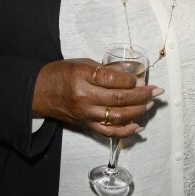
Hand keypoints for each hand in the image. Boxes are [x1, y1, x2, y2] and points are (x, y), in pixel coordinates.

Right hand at [32, 59, 163, 138]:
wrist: (38, 92)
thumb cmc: (59, 74)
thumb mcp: (82, 63)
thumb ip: (107, 69)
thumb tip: (132, 72)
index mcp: (81, 77)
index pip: (112, 80)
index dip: (131, 81)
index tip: (142, 79)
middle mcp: (84, 98)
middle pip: (119, 99)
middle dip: (142, 96)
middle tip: (156, 91)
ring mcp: (85, 114)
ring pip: (117, 116)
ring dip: (137, 111)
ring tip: (149, 104)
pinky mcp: (85, 125)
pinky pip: (108, 132)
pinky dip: (125, 131)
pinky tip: (137, 125)